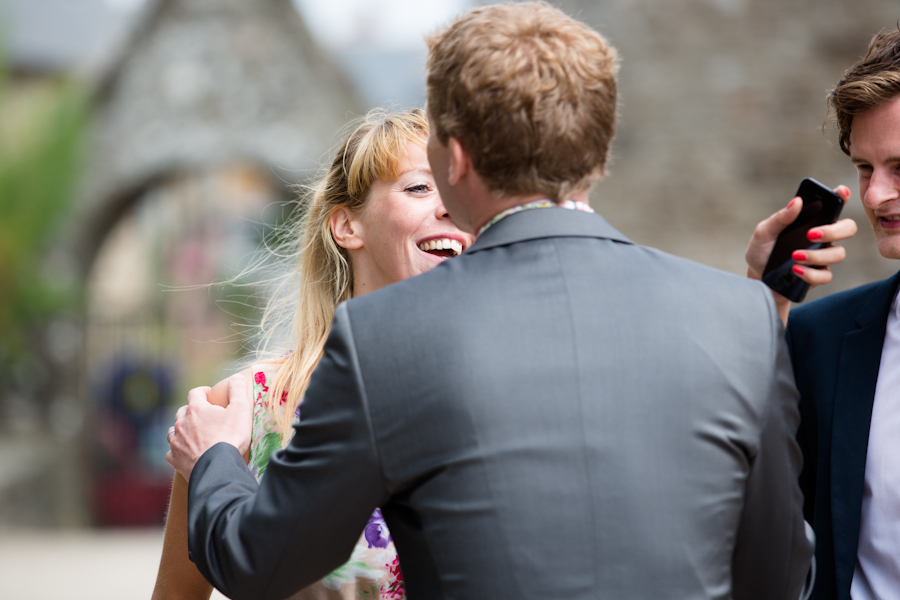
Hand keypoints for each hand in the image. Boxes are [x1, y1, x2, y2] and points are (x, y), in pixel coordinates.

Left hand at [166, 375, 251, 480]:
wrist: (217, 467)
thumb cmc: (230, 437)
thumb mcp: (241, 410)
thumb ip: (238, 391)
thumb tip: (236, 376)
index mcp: (196, 409)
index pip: (195, 393)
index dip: (203, 391)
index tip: (210, 394)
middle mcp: (182, 423)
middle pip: (182, 411)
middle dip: (192, 411)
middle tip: (204, 416)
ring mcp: (176, 442)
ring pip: (173, 430)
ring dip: (182, 429)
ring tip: (193, 433)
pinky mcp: (175, 459)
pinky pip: (171, 451)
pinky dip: (177, 450)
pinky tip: (185, 452)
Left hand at [746, 186, 856, 319]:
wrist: (756, 278)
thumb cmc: (761, 251)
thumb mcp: (764, 232)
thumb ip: (780, 218)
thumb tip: (797, 201)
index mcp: (812, 221)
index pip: (834, 205)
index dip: (842, 197)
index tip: (841, 192)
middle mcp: (822, 237)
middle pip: (848, 228)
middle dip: (834, 231)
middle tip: (810, 234)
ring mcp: (823, 257)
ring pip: (838, 254)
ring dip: (817, 255)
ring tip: (795, 256)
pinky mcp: (818, 275)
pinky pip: (826, 275)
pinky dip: (811, 274)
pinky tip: (795, 270)